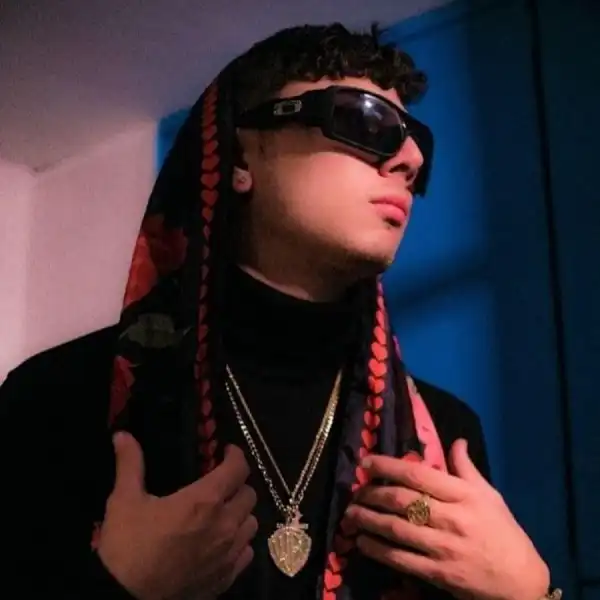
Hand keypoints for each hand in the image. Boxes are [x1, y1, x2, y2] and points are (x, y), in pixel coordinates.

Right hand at [97, 432, 257, 599]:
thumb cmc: (126, 547)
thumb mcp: (123, 501)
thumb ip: (130, 464)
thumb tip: (122, 434)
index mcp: (204, 500)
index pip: (238, 468)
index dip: (235, 456)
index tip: (226, 452)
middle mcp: (225, 525)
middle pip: (249, 494)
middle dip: (237, 484)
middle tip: (220, 484)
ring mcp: (228, 554)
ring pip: (251, 524)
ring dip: (241, 514)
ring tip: (223, 513)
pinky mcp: (227, 578)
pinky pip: (247, 553)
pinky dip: (240, 543)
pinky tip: (222, 543)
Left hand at [345, 439, 549, 599]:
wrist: (521, 584)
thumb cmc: (504, 534)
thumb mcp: (490, 495)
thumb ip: (467, 468)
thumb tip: (457, 440)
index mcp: (463, 495)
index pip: (418, 474)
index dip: (388, 466)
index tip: (366, 462)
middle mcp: (450, 518)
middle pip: (401, 500)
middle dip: (372, 493)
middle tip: (355, 490)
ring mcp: (442, 547)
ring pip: (395, 528)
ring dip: (367, 519)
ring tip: (350, 514)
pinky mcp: (437, 573)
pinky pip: (399, 559)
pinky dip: (377, 549)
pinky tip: (363, 542)